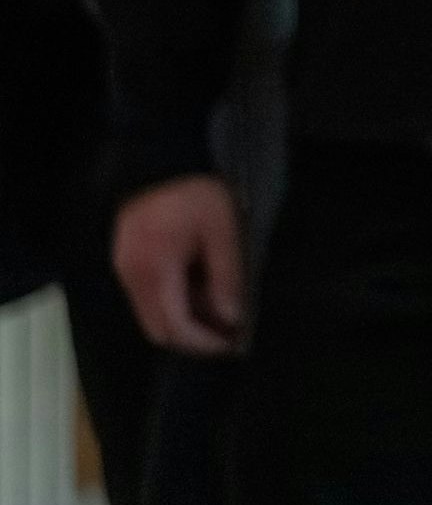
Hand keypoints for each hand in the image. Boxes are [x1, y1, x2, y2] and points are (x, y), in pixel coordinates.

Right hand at [113, 175, 247, 356]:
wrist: (162, 159)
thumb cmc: (197, 193)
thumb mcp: (223, 232)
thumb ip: (226, 277)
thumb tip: (232, 318)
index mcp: (155, 270)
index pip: (175, 326)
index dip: (204, 342)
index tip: (232, 344)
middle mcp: (131, 277)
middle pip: (158, 329)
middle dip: (193, 339)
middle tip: (228, 336)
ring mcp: (125, 270)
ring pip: (152, 316)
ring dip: (184, 323)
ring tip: (221, 316)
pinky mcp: (127, 262)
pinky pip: (148, 298)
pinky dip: (174, 305)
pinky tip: (202, 295)